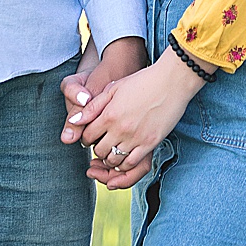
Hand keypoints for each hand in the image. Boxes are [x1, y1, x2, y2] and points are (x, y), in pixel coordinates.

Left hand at [67, 48, 205, 188]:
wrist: (172, 81)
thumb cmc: (143, 81)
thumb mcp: (114, 88)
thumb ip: (92, 106)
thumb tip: (73, 121)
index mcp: (109, 115)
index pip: (87, 136)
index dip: (86, 138)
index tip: (92, 136)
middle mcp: (120, 129)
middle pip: (99, 151)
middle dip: (97, 149)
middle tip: (102, 143)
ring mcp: (136, 138)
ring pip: (114, 161)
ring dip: (110, 158)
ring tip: (113, 150)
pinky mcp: (150, 143)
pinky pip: (131, 164)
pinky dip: (124, 164)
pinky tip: (125, 155)